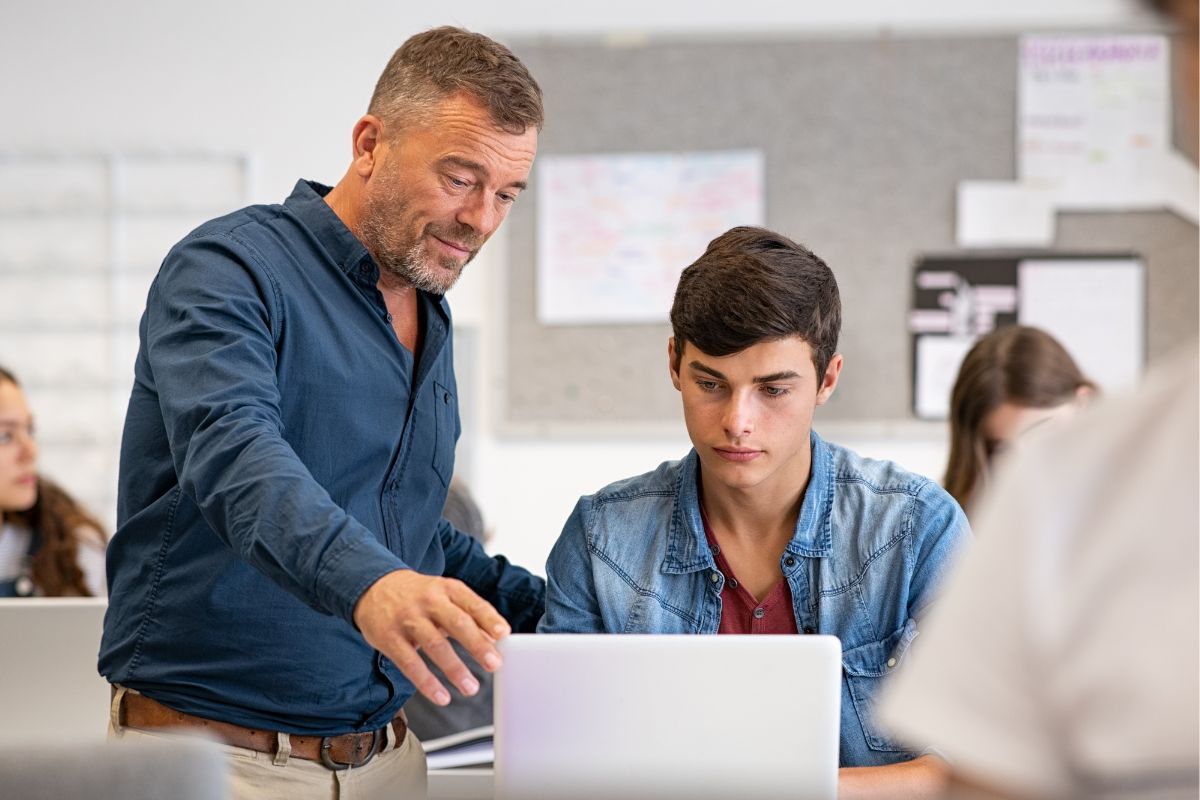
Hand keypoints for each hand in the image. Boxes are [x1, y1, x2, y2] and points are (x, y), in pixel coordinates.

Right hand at [353, 569, 510, 705]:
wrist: (372, 587)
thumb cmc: (417, 595)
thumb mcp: (445, 597)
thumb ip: (470, 617)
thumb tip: (494, 640)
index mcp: (447, 589)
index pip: (472, 603)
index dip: (489, 618)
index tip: (504, 634)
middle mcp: (428, 601)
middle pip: (456, 623)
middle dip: (477, 645)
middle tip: (495, 664)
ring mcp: (407, 619)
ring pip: (434, 645)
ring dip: (455, 669)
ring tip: (470, 688)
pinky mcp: (389, 638)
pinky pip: (410, 663)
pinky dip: (427, 683)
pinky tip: (441, 696)